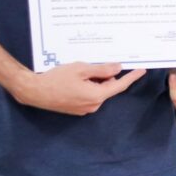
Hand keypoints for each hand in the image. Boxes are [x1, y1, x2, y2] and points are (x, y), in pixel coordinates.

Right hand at [11, 62, 145, 115]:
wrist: (34, 91)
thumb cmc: (56, 78)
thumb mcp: (81, 69)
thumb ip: (102, 70)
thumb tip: (118, 69)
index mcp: (96, 96)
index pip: (119, 86)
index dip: (131, 77)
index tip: (142, 71)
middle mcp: (93, 105)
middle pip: (108, 87)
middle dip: (105, 76)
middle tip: (91, 66)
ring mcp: (84, 109)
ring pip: (98, 91)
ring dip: (95, 81)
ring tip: (79, 73)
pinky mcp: (77, 109)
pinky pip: (89, 96)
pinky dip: (88, 87)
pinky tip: (74, 80)